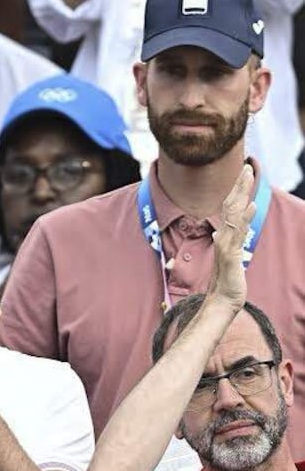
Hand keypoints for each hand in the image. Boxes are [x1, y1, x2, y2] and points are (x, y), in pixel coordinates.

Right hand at [208, 163, 255, 312]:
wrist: (220, 303)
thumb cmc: (226, 283)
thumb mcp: (231, 259)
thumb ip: (231, 241)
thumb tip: (227, 227)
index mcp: (224, 238)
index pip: (230, 210)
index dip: (236, 192)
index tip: (243, 175)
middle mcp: (223, 238)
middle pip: (230, 206)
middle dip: (239, 186)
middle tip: (246, 168)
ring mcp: (225, 246)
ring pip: (233, 215)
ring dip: (241, 195)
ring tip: (248, 177)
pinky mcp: (230, 256)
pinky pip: (237, 234)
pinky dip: (244, 219)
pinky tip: (250, 206)